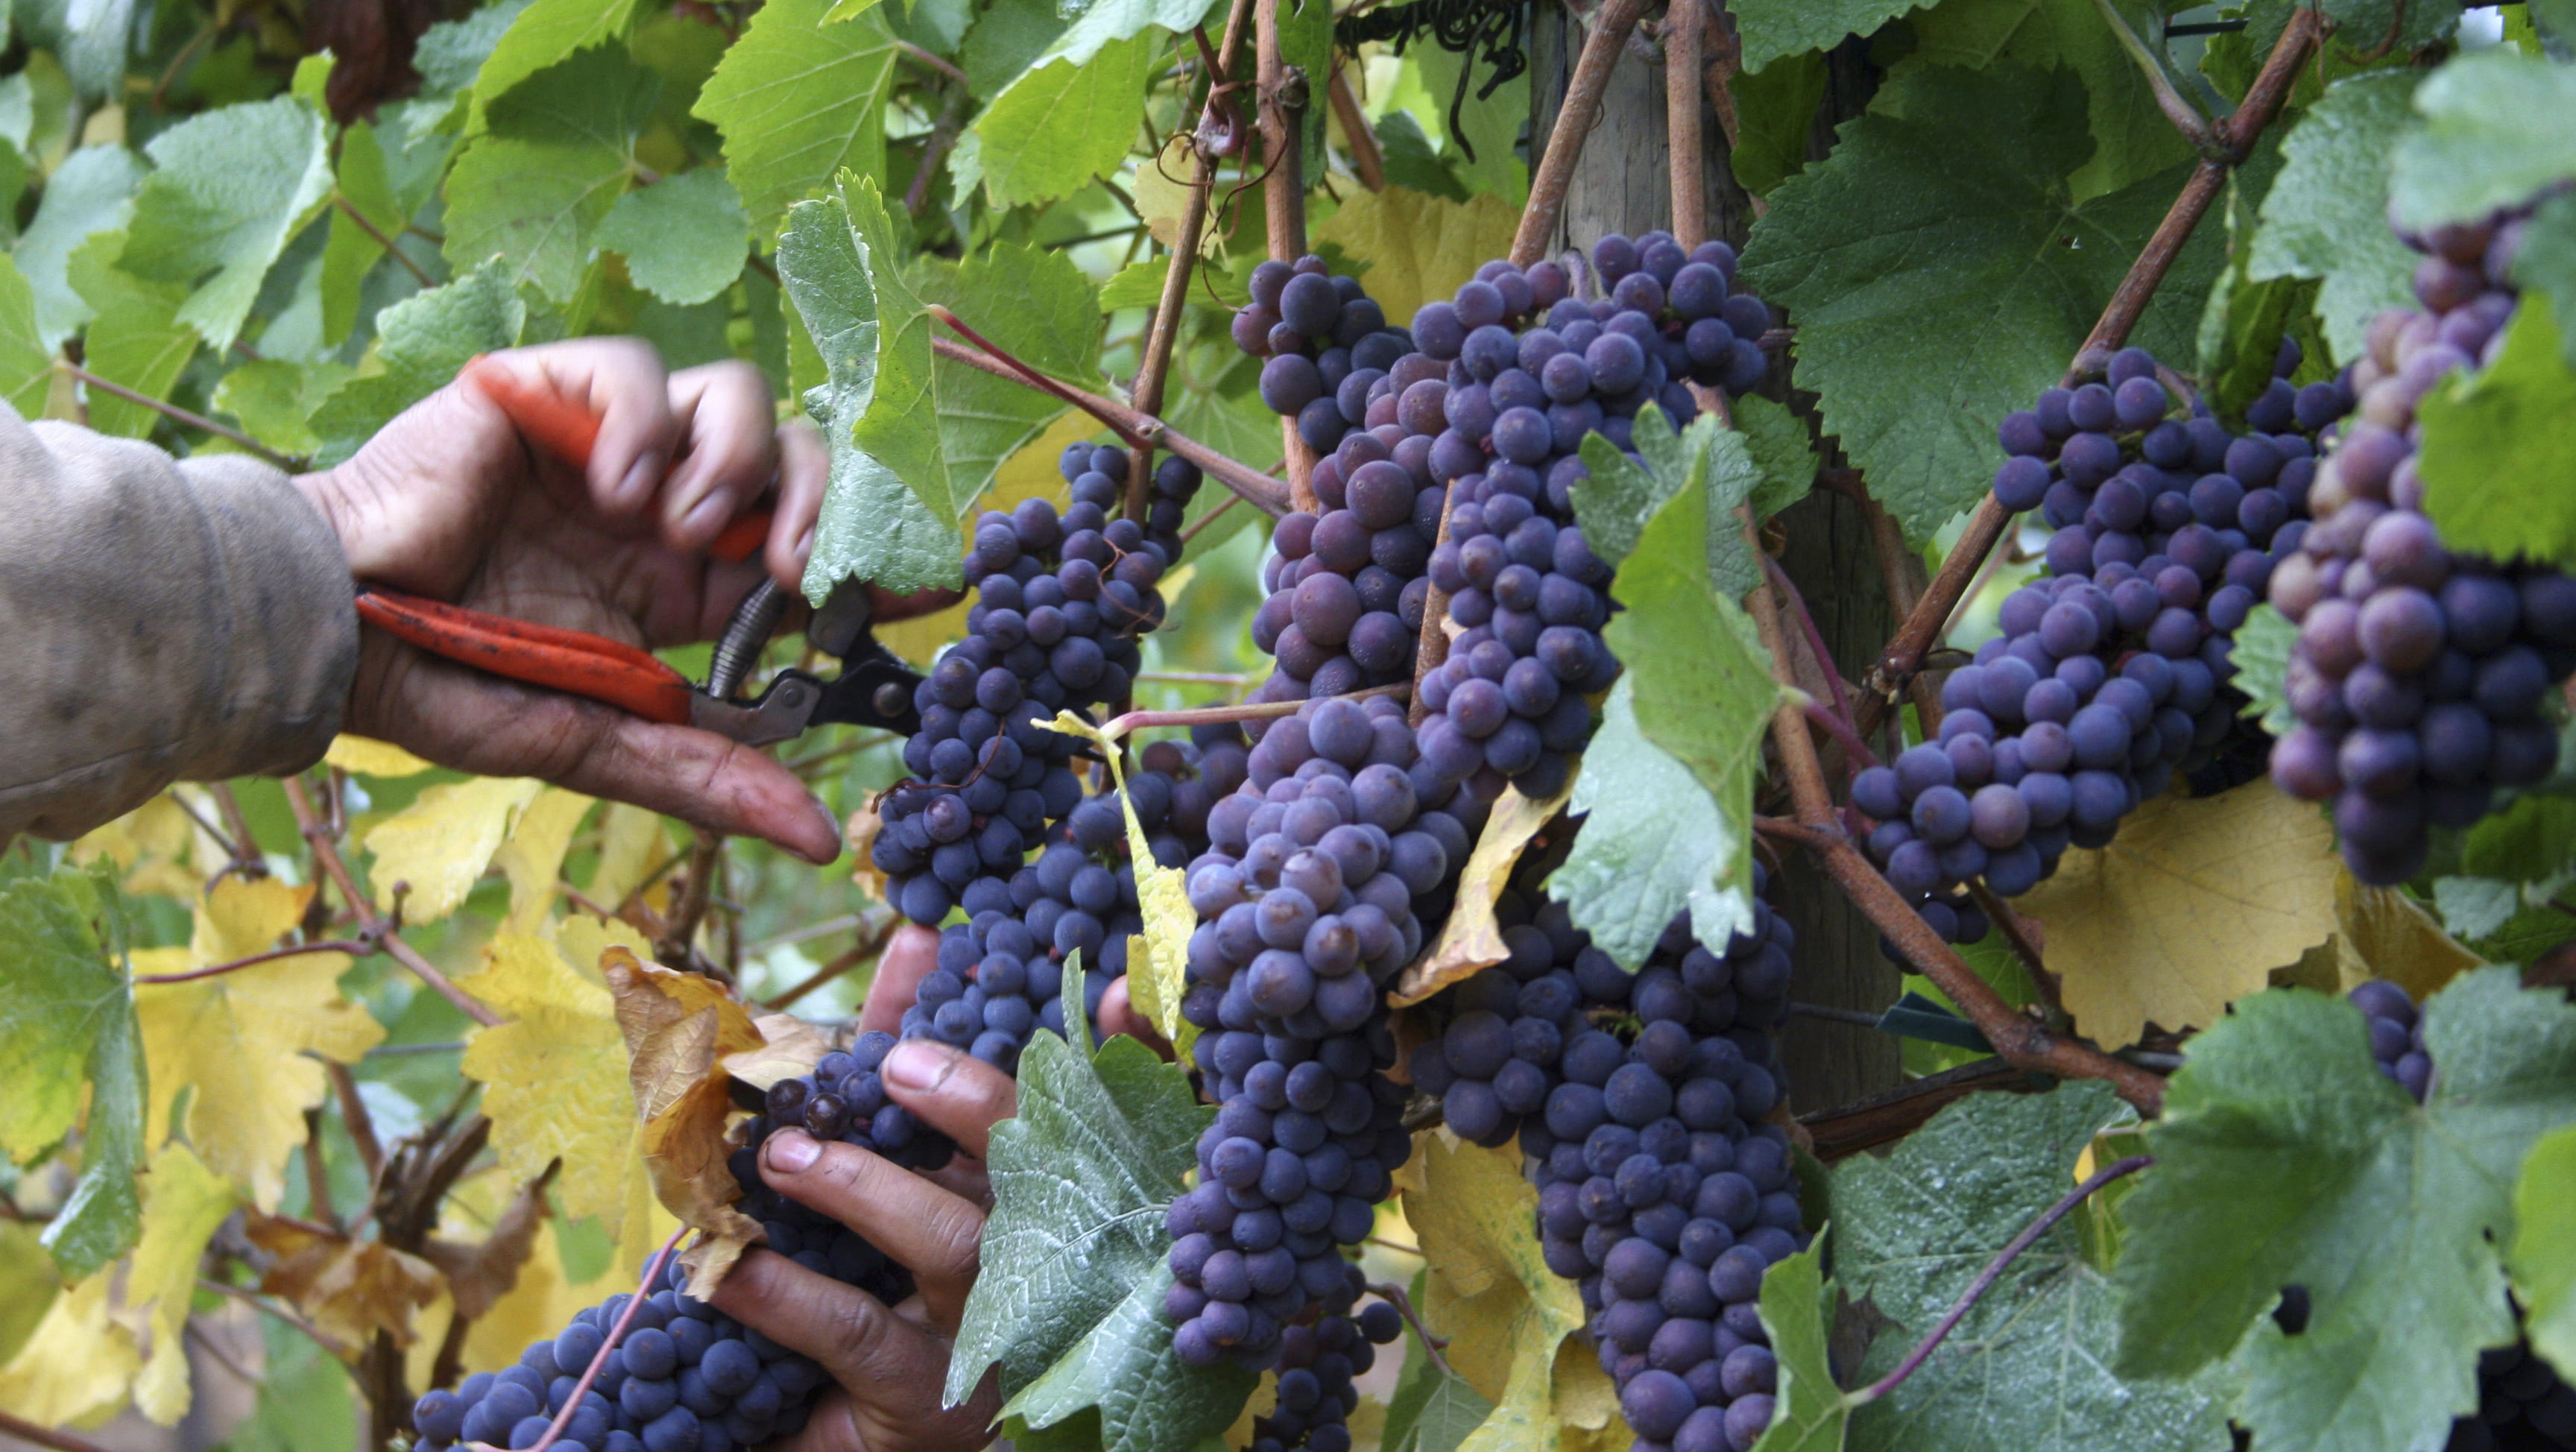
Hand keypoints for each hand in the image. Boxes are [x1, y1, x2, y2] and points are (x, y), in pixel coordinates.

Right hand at [296, 340, 839, 860]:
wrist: (332, 633)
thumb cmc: (453, 688)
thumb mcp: (599, 742)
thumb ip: (708, 776)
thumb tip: (824, 837)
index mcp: (683, 585)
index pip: (807, 551)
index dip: (872, 557)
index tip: (933, 581)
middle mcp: (661, 508)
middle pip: (798, 461)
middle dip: (819, 504)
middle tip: (787, 564)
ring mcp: (611, 446)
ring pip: (737, 399)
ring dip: (737, 462)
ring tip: (686, 525)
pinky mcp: (548, 393)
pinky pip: (638, 370)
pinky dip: (647, 423)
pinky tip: (614, 489)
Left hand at [705, 927, 1169, 1451]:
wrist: (851, 1434)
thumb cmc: (892, 1281)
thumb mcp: (898, 1160)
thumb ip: (902, 1058)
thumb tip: (918, 939)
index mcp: (1045, 1196)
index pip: (1087, 1112)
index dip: (1121, 1056)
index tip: (1119, 993)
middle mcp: (1038, 1259)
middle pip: (1034, 1170)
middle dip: (974, 1105)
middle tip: (897, 1062)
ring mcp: (988, 1332)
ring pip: (955, 1244)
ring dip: (867, 1187)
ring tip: (786, 1155)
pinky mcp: (925, 1401)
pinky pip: (861, 1333)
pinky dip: (792, 1295)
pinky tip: (735, 1269)